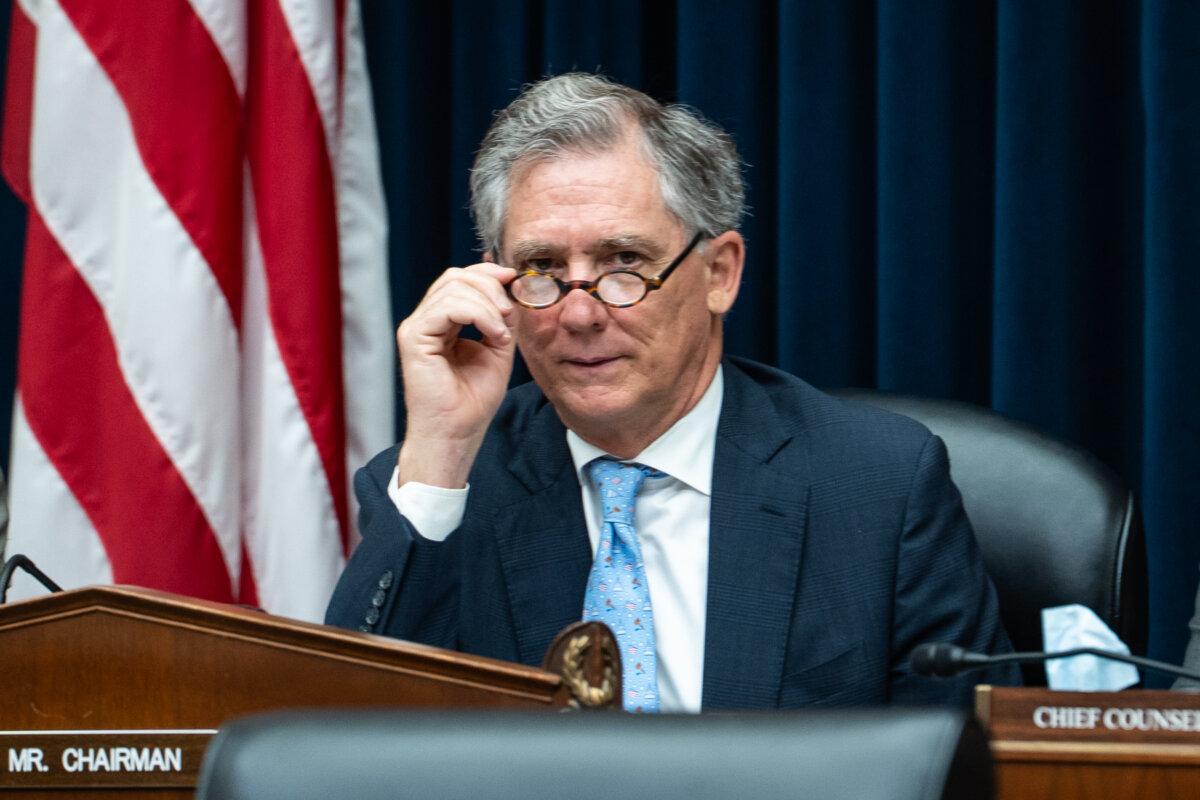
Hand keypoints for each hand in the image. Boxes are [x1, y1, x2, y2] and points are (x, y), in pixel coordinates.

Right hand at [396, 263, 517, 488]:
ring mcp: (416, 327)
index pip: (460, 280)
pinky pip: (446, 307)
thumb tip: (509, 288)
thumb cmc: (474, 401)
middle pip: (455, 277)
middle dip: (490, 285)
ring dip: (487, 304)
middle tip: (509, 312)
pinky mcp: (413, 337)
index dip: (488, 273)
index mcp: (443, 322)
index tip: (514, 279)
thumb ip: (501, 318)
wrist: (458, 433)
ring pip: (452, 288)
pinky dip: (478, 314)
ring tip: (502, 332)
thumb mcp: (498, 348)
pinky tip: (494, 334)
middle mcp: (426, 320)